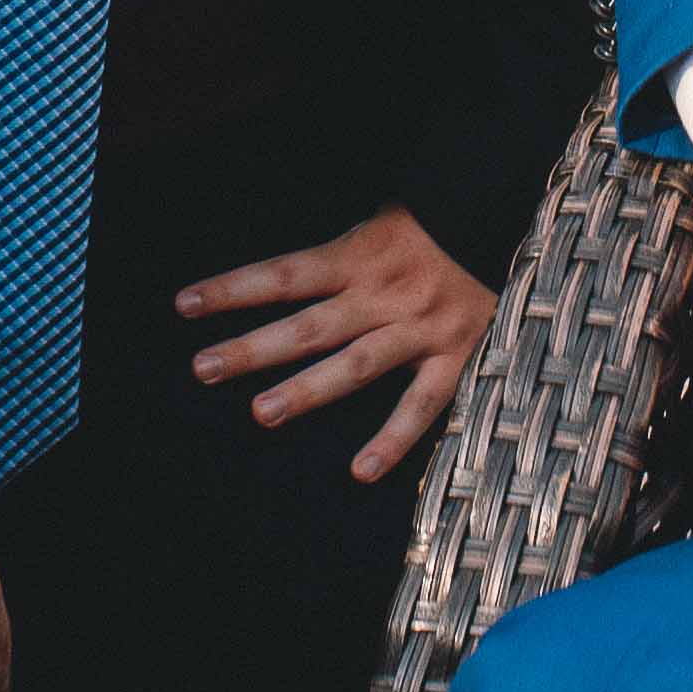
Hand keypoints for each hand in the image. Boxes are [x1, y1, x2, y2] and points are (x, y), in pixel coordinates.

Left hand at [177, 204, 496, 482]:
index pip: (283, 274)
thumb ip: (337, 255)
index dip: (234, 288)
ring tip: (261, 413)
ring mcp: (418, 328)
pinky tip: (360, 470)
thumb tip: (282, 278)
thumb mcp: (380, 221)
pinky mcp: (454, 357)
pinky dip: (392, 439)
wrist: (506, 223)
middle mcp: (382, 293)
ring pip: (354, 364)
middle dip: (253, 347)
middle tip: (203, 368)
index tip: (186, 305)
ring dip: (307, 390)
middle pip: (307, 324)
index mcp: (358, 254)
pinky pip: (420, 403)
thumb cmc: (434, 226)